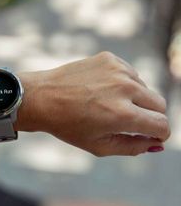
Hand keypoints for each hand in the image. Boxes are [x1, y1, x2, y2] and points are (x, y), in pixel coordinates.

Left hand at [18, 52, 169, 156]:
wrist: (42, 97)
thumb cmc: (67, 125)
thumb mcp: (99, 145)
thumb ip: (133, 147)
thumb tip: (156, 143)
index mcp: (122, 114)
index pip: (162, 125)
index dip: (158, 134)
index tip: (150, 135)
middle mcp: (124, 88)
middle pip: (160, 104)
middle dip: (150, 116)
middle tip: (128, 121)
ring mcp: (117, 70)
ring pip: (144, 87)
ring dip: (134, 98)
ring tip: (107, 104)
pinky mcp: (109, 58)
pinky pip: (130, 73)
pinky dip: (123, 83)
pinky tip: (102, 89)